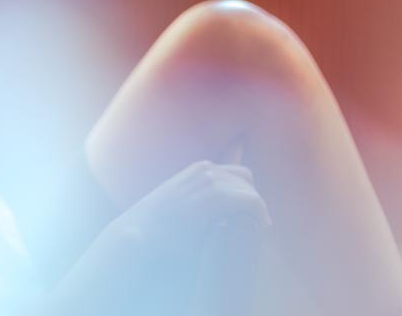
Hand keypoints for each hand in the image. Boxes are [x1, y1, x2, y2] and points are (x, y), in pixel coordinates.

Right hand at [107, 159, 272, 257]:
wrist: (141, 232)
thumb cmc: (159, 227)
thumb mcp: (180, 205)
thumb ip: (199, 202)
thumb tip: (221, 215)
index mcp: (196, 170)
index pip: (235, 174)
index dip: (244, 194)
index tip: (248, 215)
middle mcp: (204, 169)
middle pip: (246, 179)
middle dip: (252, 199)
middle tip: (255, 222)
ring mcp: (209, 180)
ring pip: (250, 190)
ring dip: (256, 208)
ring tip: (258, 226)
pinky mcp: (215, 196)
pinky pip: (251, 200)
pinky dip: (259, 213)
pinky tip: (260, 226)